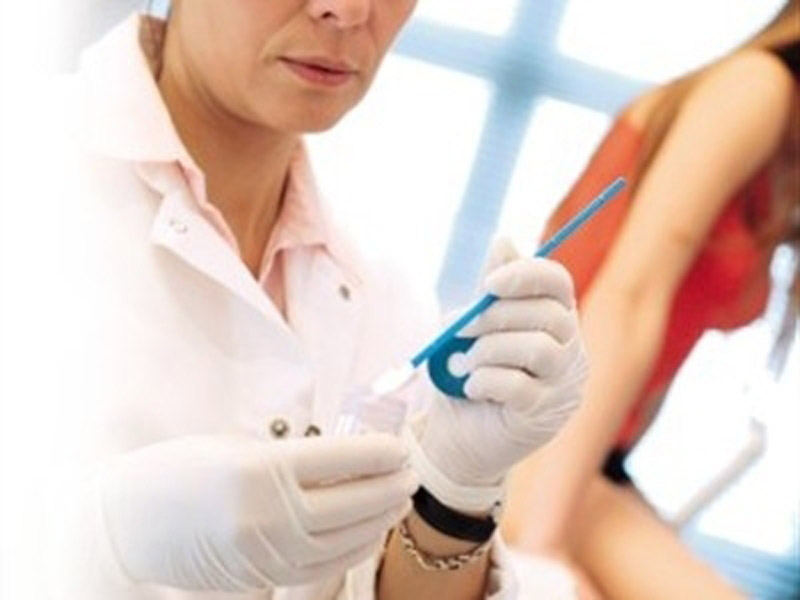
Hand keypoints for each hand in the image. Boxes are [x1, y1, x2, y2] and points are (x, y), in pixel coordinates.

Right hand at [101, 434, 416, 589]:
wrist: (131, 523)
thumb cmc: (181, 470)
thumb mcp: (237, 447)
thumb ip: (290, 458)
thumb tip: (347, 462)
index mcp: (259, 469)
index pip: (340, 460)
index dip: (378, 452)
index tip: (400, 446)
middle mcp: (265, 514)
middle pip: (350, 502)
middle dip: (389, 485)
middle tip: (411, 471)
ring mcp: (264, 552)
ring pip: (344, 539)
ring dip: (380, 519)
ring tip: (399, 499)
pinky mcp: (261, 576)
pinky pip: (322, 565)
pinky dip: (355, 548)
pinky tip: (372, 531)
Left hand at [412, 239, 587, 511]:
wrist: (457, 436)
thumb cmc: (467, 374)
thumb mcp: (472, 329)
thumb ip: (490, 292)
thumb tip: (504, 239)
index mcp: (554, 318)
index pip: (558, 283)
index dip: (526, 275)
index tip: (489, 282)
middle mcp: (570, 349)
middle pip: (547, 314)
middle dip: (494, 316)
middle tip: (459, 329)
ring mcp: (563, 384)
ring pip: (539, 348)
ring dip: (490, 350)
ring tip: (464, 363)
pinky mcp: (545, 415)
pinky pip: (521, 386)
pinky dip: (486, 381)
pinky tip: (471, 387)